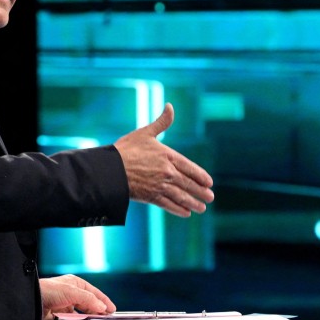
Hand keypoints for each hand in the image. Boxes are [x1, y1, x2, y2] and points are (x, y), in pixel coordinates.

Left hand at [40, 274, 115, 319]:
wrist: (31, 301)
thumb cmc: (48, 290)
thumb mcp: (72, 292)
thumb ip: (89, 299)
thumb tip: (102, 306)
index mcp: (75, 284)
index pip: (94, 293)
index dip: (104, 301)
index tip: (112, 309)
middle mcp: (71, 293)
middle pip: (88, 303)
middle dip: (97, 310)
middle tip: (105, 318)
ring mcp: (65, 305)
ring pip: (80, 313)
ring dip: (87, 318)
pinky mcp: (58, 316)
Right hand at [113, 102, 214, 216]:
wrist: (109, 170)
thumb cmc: (126, 149)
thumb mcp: (145, 133)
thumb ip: (161, 122)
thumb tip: (170, 106)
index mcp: (168, 156)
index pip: (190, 167)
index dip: (201, 176)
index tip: (209, 183)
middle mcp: (167, 172)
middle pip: (188, 184)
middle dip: (201, 192)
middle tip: (210, 198)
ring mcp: (160, 186)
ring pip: (181, 196)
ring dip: (193, 203)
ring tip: (202, 208)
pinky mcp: (150, 197)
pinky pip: (168, 204)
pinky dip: (178, 209)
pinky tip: (186, 213)